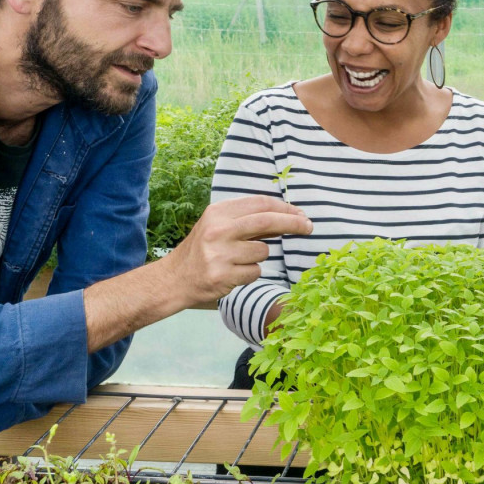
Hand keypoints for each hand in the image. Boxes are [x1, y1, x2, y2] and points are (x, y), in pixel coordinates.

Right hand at [161, 195, 311, 306]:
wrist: (174, 280)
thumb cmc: (202, 250)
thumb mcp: (219, 226)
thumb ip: (248, 220)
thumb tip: (288, 217)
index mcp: (218, 212)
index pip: (260, 203)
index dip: (285, 207)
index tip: (301, 214)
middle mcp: (218, 230)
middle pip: (267, 221)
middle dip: (293, 223)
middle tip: (309, 227)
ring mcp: (220, 253)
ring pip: (263, 251)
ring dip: (259, 257)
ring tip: (237, 260)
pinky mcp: (223, 275)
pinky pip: (256, 272)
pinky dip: (250, 273)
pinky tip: (232, 273)